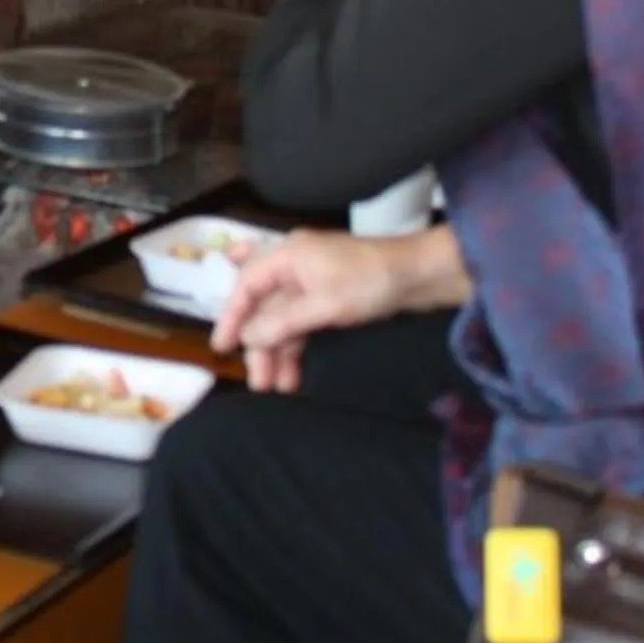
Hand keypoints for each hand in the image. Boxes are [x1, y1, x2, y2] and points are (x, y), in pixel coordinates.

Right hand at [212, 228, 467, 391]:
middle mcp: (294, 265)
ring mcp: (312, 282)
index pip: (246, 285)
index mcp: (288, 255)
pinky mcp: (329, 297)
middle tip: (257, 382)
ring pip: (283, 319)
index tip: (222, 347)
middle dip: (260, 345)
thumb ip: (282, 322)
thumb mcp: (323, 305)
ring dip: (279, 352)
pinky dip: (297, 347)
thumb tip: (248, 339)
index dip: (232, 316)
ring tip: (276, 387)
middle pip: (264, 307)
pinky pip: (302, 323)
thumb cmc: (370, 282)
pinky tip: (294, 373)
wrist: (421, 275)